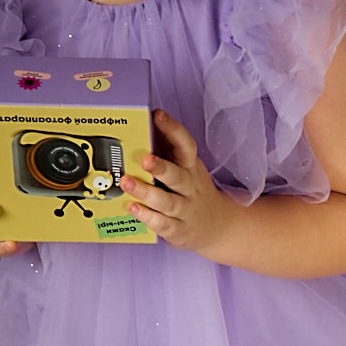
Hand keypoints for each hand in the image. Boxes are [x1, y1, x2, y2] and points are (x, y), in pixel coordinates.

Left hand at [121, 110, 235, 257]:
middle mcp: (190, 188)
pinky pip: (163, 224)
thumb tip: (145, 122)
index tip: (158, 115)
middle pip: (177, 177)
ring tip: (127, 183)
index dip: (173, 129)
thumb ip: (167, 149)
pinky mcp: (178, 230)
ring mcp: (185, 210)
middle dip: (161, 167)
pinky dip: (147, 217)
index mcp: (191, 167)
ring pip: (167, 202)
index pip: (186, 145)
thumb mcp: (186, 168)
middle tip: (145, 159)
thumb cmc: (193, 191)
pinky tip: (133, 208)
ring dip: (146, 192)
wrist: (217, 227)